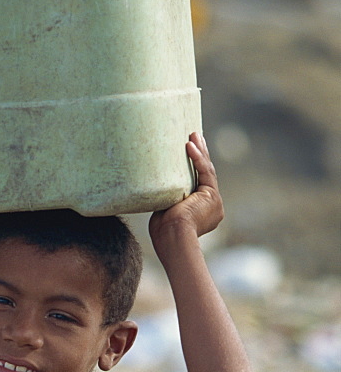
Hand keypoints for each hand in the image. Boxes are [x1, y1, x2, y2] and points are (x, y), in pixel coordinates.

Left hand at [149, 132, 223, 246]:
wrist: (173, 238)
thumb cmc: (164, 232)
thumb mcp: (165, 211)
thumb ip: (167, 198)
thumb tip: (156, 187)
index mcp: (203, 212)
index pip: (198, 184)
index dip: (194, 166)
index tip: (188, 151)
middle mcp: (213, 206)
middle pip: (206, 174)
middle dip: (200, 154)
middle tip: (194, 136)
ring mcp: (214, 201)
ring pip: (207, 170)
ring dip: (200, 151)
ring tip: (193, 134)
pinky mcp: (212, 195)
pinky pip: (205, 172)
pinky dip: (197, 157)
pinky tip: (190, 144)